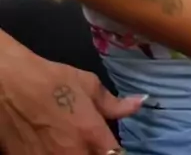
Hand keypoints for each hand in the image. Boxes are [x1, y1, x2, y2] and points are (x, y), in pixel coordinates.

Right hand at [0, 45, 143, 152]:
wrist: (10, 86)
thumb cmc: (51, 81)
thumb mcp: (87, 84)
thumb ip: (114, 103)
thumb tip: (140, 103)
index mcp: (91, 135)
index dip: (115, 151)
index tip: (111, 146)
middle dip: (97, 153)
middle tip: (90, 142)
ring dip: (78, 154)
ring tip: (70, 141)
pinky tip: (54, 145)